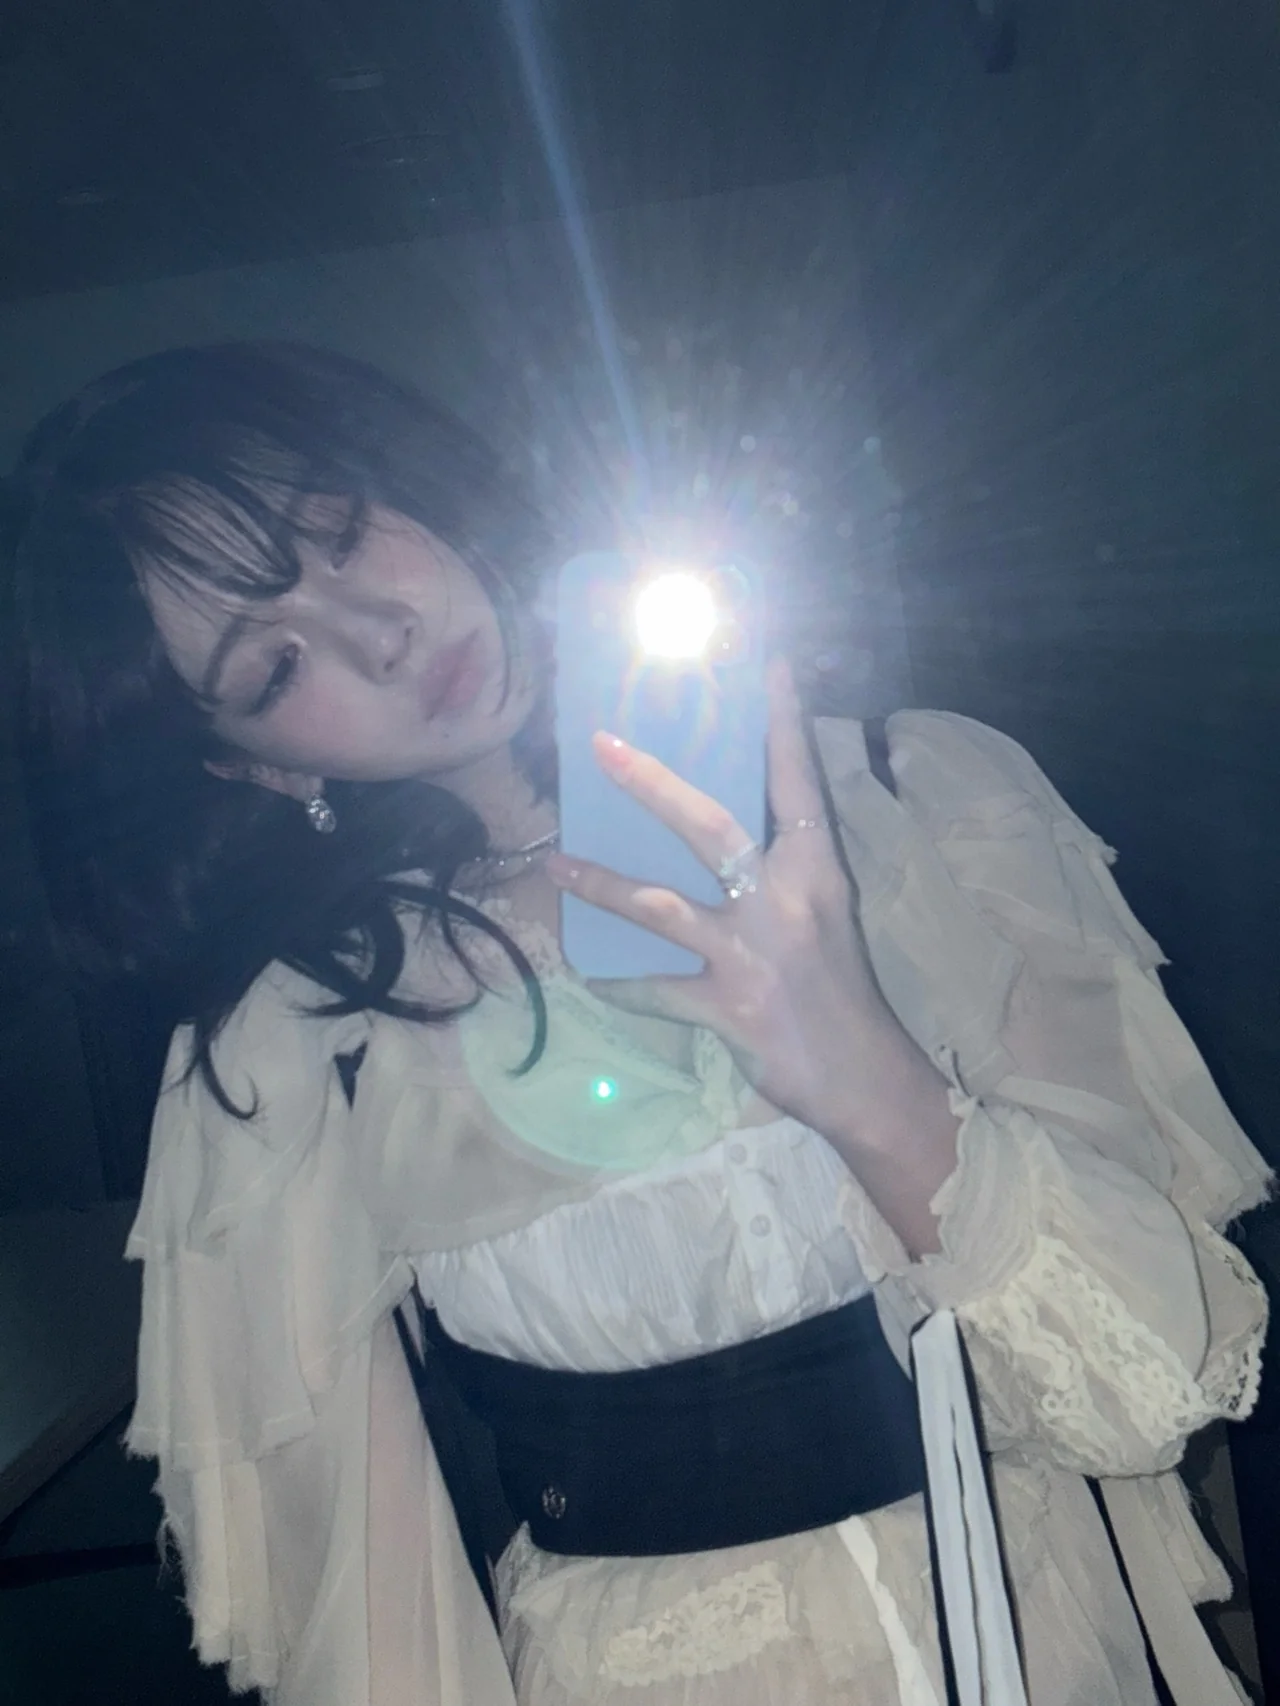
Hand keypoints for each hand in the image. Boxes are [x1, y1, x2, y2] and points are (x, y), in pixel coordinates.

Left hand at [547, 660, 902, 1138]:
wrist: (866, 1079)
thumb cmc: (843, 990)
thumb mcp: (826, 912)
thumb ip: (784, 866)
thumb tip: (728, 826)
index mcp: (818, 870)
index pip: (796, 781)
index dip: (780, 721)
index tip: (763, 662)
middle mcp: (785, 902)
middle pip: (712, 827)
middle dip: (652, 784)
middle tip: (603, 745)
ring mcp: (751, 955)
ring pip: (662, 906)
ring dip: (603, 884)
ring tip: (555, 864)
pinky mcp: (724, 1007)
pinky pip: (654, 986)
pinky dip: (619, 980)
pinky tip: (588, 969)